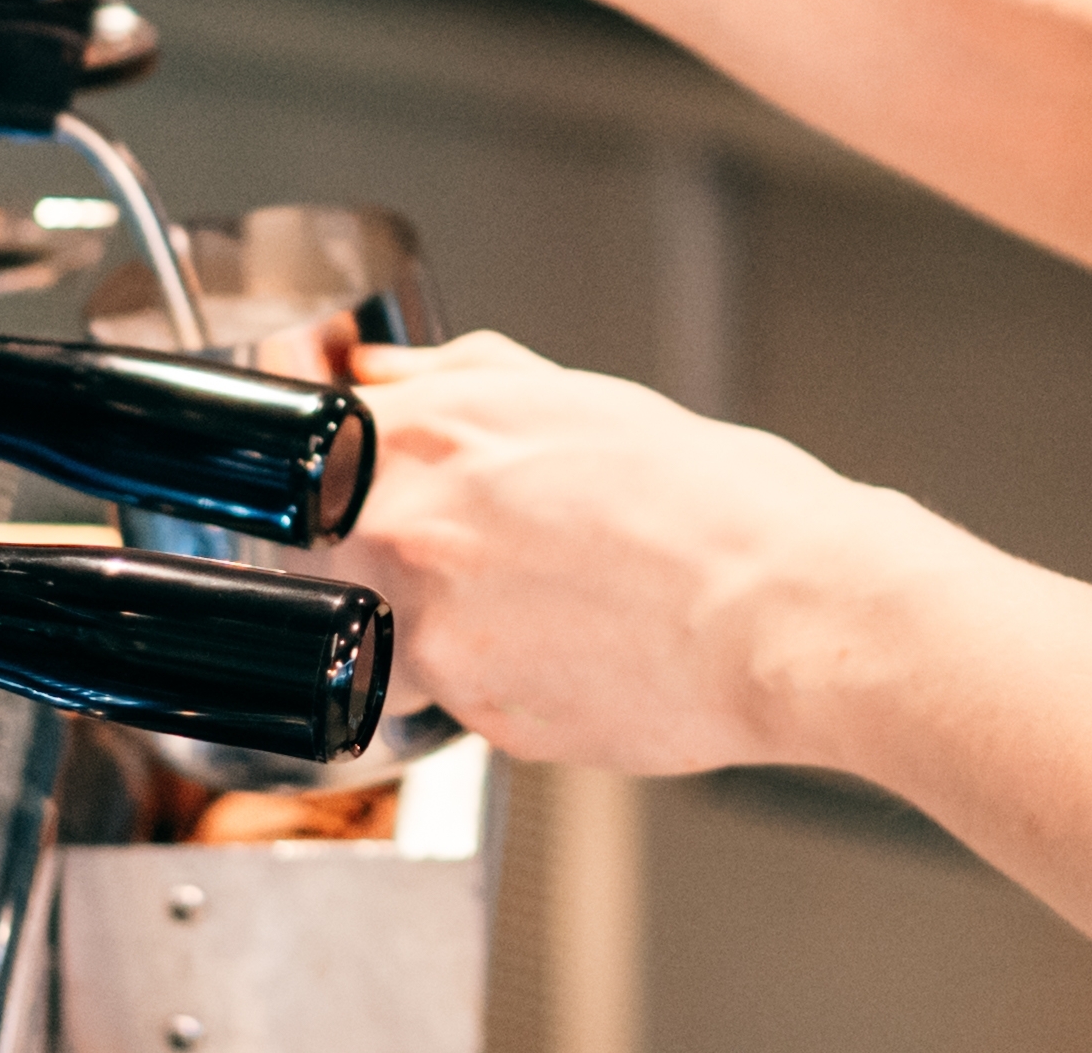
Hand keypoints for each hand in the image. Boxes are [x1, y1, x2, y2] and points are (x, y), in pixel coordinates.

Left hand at [338, 334, 923, 776]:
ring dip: (438, 621)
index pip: (300, 448)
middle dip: (371, 552)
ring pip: (388, 633)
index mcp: (432, 435)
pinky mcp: (477, 720)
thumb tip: (388, 372)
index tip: (341, 479)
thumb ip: (464, 382)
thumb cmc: (720, 504)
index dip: (319, 468)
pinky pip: (459, 695)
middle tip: (473, 549)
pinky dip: (501, 676)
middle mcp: (411, 535)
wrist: (791, 613)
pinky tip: (576, 650)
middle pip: (319, 553)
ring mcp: (436, 636)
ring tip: (542, 604)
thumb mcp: (586, 400)